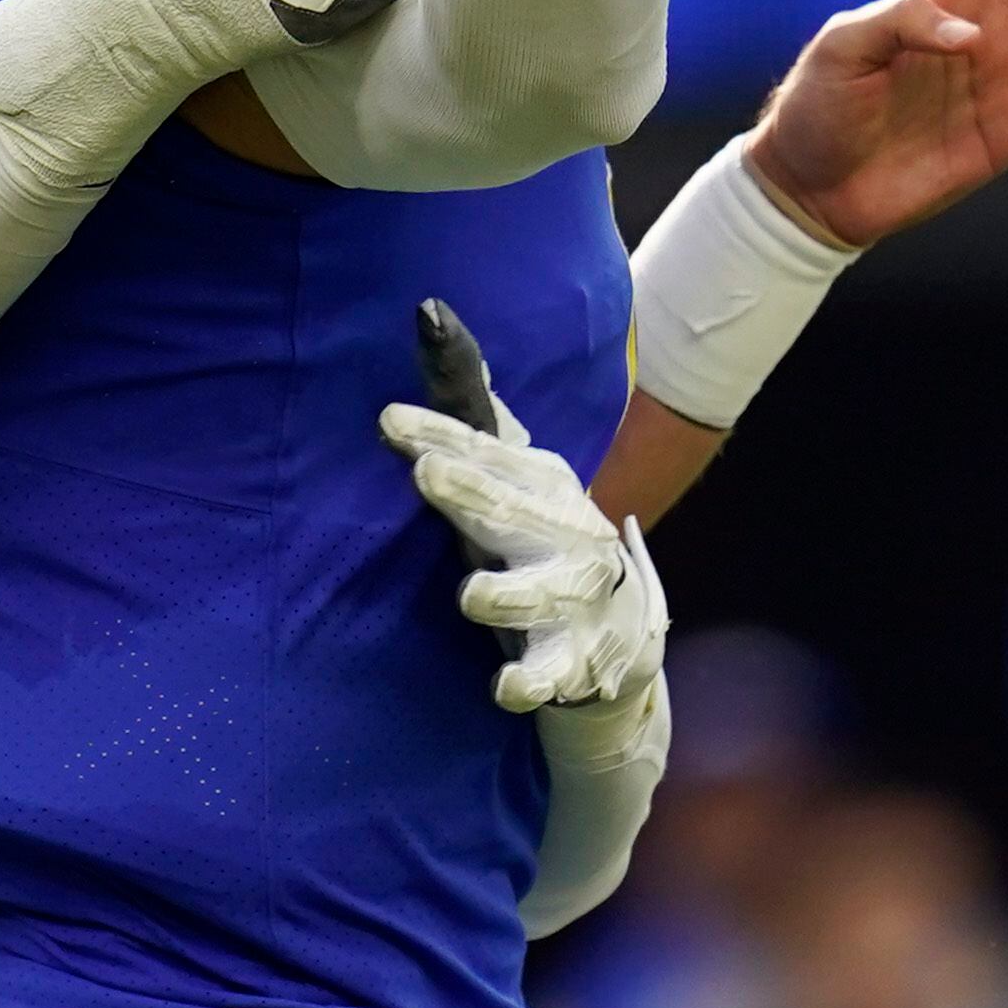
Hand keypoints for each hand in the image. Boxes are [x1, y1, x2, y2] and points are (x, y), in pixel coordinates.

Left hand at [381, 392, 668, 711]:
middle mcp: (562, 533)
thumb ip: (475, 416)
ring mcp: (569, 597)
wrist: (618, 625)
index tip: (389, 421)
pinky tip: (505, 688)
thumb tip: (432, 319)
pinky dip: (529, 681)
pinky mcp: (569, 658)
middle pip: (509, 512)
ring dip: (504, 594)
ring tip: (473, 595)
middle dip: (471, 494)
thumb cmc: (543, 535)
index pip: (486, 454)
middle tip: (428, 474)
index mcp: (542, 483)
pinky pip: (547, 672)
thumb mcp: (518, 475)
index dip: (439, 435)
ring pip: (534, 595)